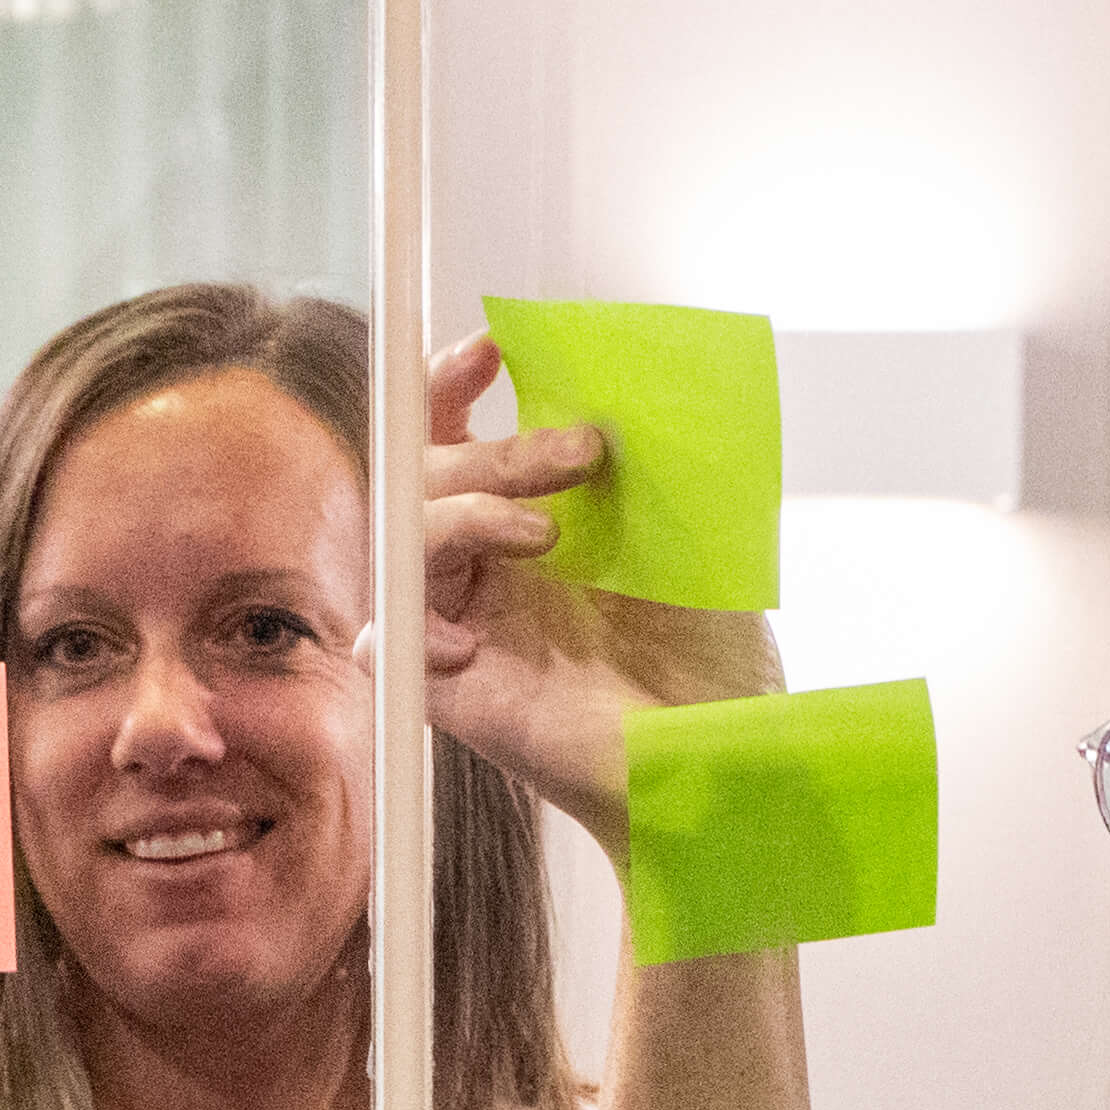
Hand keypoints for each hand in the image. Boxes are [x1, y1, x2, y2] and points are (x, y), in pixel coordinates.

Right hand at [412, 332, 781, 858]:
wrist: (725, 758)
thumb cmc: (715, 663)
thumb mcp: (697, 537)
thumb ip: (658, 465)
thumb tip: (639, 382)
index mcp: (534, 528)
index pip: (457, 438)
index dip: (453, 385)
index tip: (494, 351)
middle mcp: (491, 574)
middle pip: (427, 477)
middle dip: (494, 448)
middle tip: (582, 453)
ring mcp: (467, 630)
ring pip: (401, 543)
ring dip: (463, 514)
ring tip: (546, 535)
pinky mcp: (452, 697)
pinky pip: (383, 644)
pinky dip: (408, 628)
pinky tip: (471, 641)